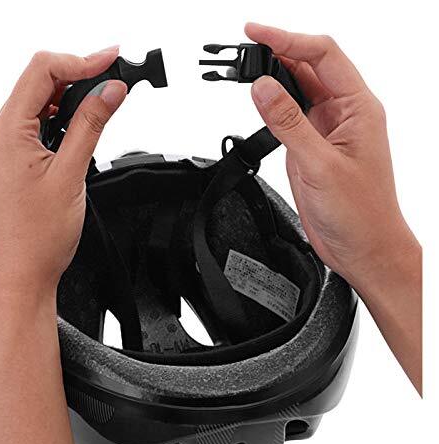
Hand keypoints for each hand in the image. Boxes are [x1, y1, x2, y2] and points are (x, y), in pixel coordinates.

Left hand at [0, 47, 126, 294]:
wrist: (20, 272)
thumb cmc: (37, 236)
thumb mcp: (70, 174)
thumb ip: (91, 126)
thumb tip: (110, 91)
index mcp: (7, 132)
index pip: (42, 71)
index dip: (81, 60)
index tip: (112, 60)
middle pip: (39, 82)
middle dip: (78, 75)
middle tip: (115, 80)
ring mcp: (3, 147)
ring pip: (38, 103)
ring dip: (70, 98)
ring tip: (103, 105)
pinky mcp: (12, 160)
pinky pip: (35, 125)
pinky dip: (60, 120)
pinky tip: (80, 128)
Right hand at [246, 23, 421, 392]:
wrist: (362, 246)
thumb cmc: (360, 212)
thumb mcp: (320, 165)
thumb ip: (288, 123)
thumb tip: (263, 87)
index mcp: (358, 108)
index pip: (323, 55)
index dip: (288, 38)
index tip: (256, 33)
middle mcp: (343, 114)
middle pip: (310, 67)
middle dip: (277, 53)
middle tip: (243, 51)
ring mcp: (327, 131)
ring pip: (298, 91)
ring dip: (273, 79)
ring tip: (244, 72)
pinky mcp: (312, 148)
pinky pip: (290, 118)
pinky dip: (271, 108)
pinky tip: (258, 107)